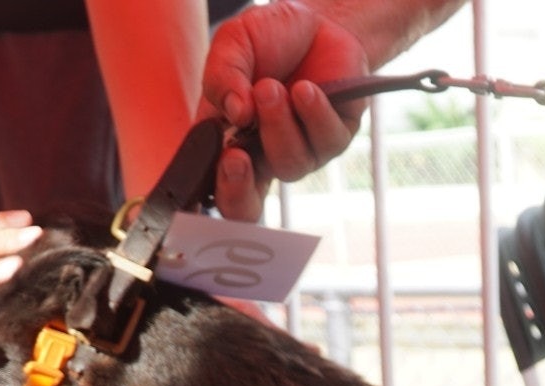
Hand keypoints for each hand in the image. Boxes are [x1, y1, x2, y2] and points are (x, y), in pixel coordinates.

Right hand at [202, 0, 369, 221]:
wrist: (315, 21)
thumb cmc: (268, 39)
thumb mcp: (232, 45)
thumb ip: (222, 77)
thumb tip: (233, 113)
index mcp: (226, 140)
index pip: (214, 186)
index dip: (209, 197)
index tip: (213, 177)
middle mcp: (262, 155)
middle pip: (247, 205)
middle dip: (239, 188)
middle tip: (235, 158)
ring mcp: (300, 151)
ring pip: (289, 165)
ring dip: (278, 127)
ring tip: (272, 88)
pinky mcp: (334, 137)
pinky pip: (325, 141)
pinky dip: (313, 114)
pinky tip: (306, 90)